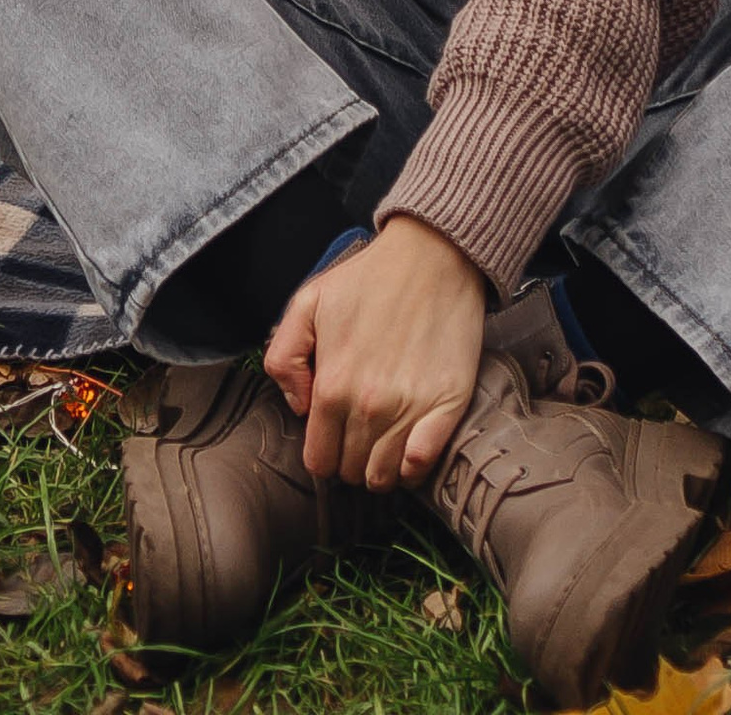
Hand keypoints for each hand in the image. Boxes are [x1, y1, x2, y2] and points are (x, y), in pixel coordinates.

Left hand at [263, 217, 486, 491]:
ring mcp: (409, 408)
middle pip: (351, 471)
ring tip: (385, 439)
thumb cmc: (371, 277)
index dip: (324, 452)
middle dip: (351, 458)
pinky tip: (411, 445)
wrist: (434, 253)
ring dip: (381, 466)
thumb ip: (283, 358)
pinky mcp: (447, 404)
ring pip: (384, 476)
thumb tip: (299, 408)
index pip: (319, 460)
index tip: (334, 436)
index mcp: (332, 386)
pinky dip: (414, 465)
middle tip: (360, 430)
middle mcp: (368, 406)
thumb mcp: (308, 302)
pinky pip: (422, 464)